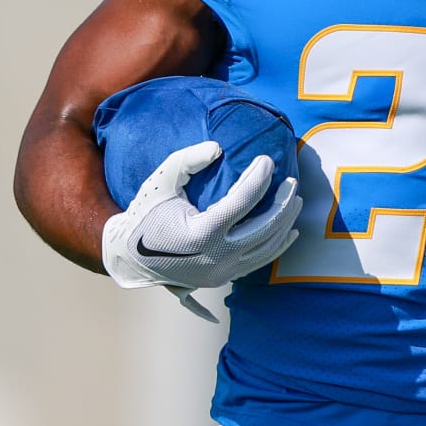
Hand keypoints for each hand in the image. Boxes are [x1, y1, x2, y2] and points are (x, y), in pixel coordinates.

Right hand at [101, 140, 300, 319]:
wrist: (130, 256)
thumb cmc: (146, 214)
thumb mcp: (161, 181)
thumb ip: (187, 160)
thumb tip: (218, 148)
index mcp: (201, 233)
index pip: (242, 202)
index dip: (259, 179)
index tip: (268, 159)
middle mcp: (216, 257)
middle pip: (264, 229)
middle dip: (283, 204)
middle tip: (293, 182)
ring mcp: (221, 272)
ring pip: (266, 249)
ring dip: (285, 225)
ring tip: (296, 202)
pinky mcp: (223, 278)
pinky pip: (258, 262)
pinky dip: (276, 246)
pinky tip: (289, 231)